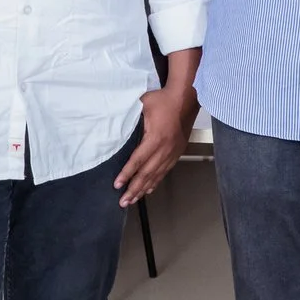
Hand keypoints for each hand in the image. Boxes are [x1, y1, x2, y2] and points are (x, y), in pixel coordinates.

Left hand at [115, 80, 198, 207]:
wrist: (185, 97)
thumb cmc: (162, 99)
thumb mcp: (142, 105)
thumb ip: (129, 118)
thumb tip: (114, 127)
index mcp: (155, 138)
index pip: (138, 160)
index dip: (127, 173)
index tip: (117, 185)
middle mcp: (165, 148)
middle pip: (147, 173)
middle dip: (134, 188)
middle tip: (123, 202)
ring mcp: (172, 151)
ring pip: (157, 174)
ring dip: (144, 188)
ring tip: (133, 200)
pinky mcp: (177, 151)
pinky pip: (165, 170)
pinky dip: (156, 181)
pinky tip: (149, 189)